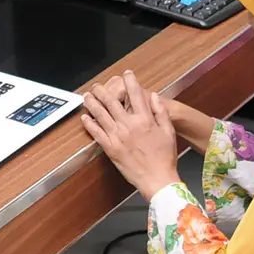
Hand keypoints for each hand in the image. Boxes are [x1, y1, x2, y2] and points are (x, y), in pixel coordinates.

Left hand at [81, 71, 181, 200]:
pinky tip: (85, 117)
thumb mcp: (169, 131)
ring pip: (100, 114)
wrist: (157, 180)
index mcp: (144, 120)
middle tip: (97, 85)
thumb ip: (161, 112)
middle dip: (102, 90)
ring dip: (92, 103)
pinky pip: (96, 133)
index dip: (130, 81)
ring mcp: (117, 136)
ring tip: (87, 96)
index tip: (126, 74)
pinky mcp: (110, 148)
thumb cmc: (165, 157)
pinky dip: (89, 124)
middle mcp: (129, 125)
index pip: (135, 94)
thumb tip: (154, 96)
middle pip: (111, 101)